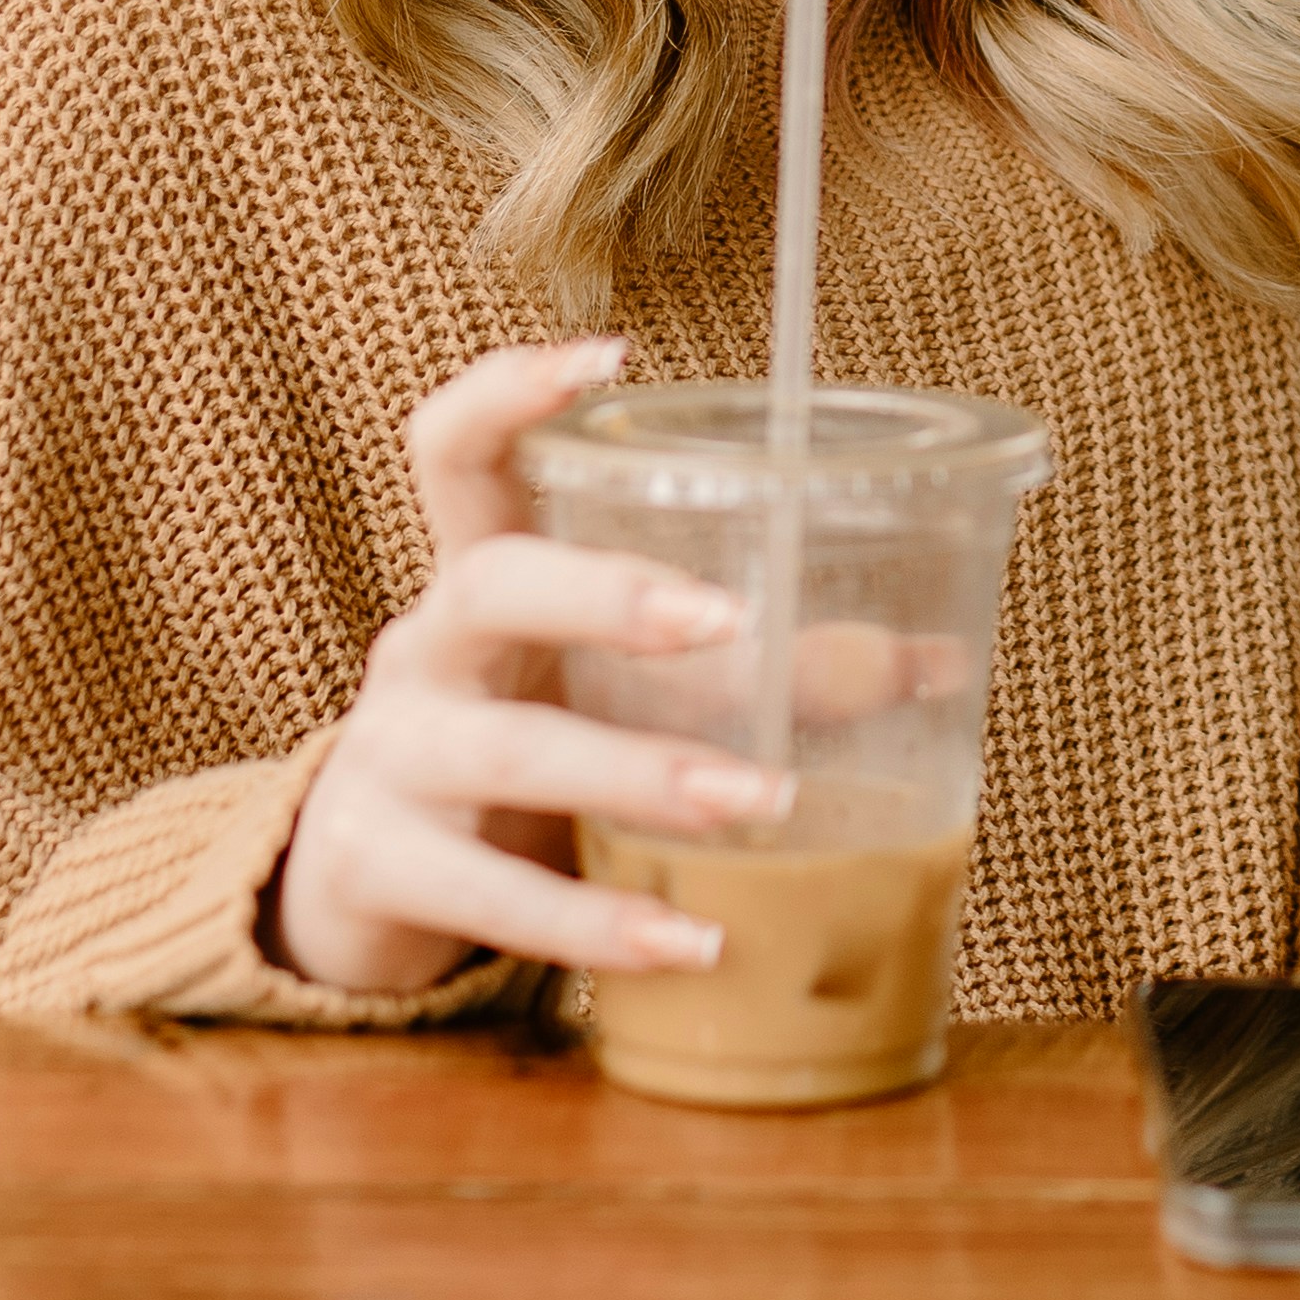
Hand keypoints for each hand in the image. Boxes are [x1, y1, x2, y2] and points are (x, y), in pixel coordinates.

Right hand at [270, 337, 790, 996]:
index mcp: (478, 574)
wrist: (363, 892)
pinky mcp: (378, 867)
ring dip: (641, 773)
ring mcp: (389, 757)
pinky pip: (491, 894)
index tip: (609, 353)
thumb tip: (936, 662)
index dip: (510, 390)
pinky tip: (691, 946)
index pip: (454, 449)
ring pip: (508, 748)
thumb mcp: (616, 694)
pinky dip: (597, 924)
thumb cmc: (524, 749)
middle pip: (492, 584)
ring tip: (761, 803)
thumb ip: (763, 673)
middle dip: (607, 593)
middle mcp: (425, 648)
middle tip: (728, 619)